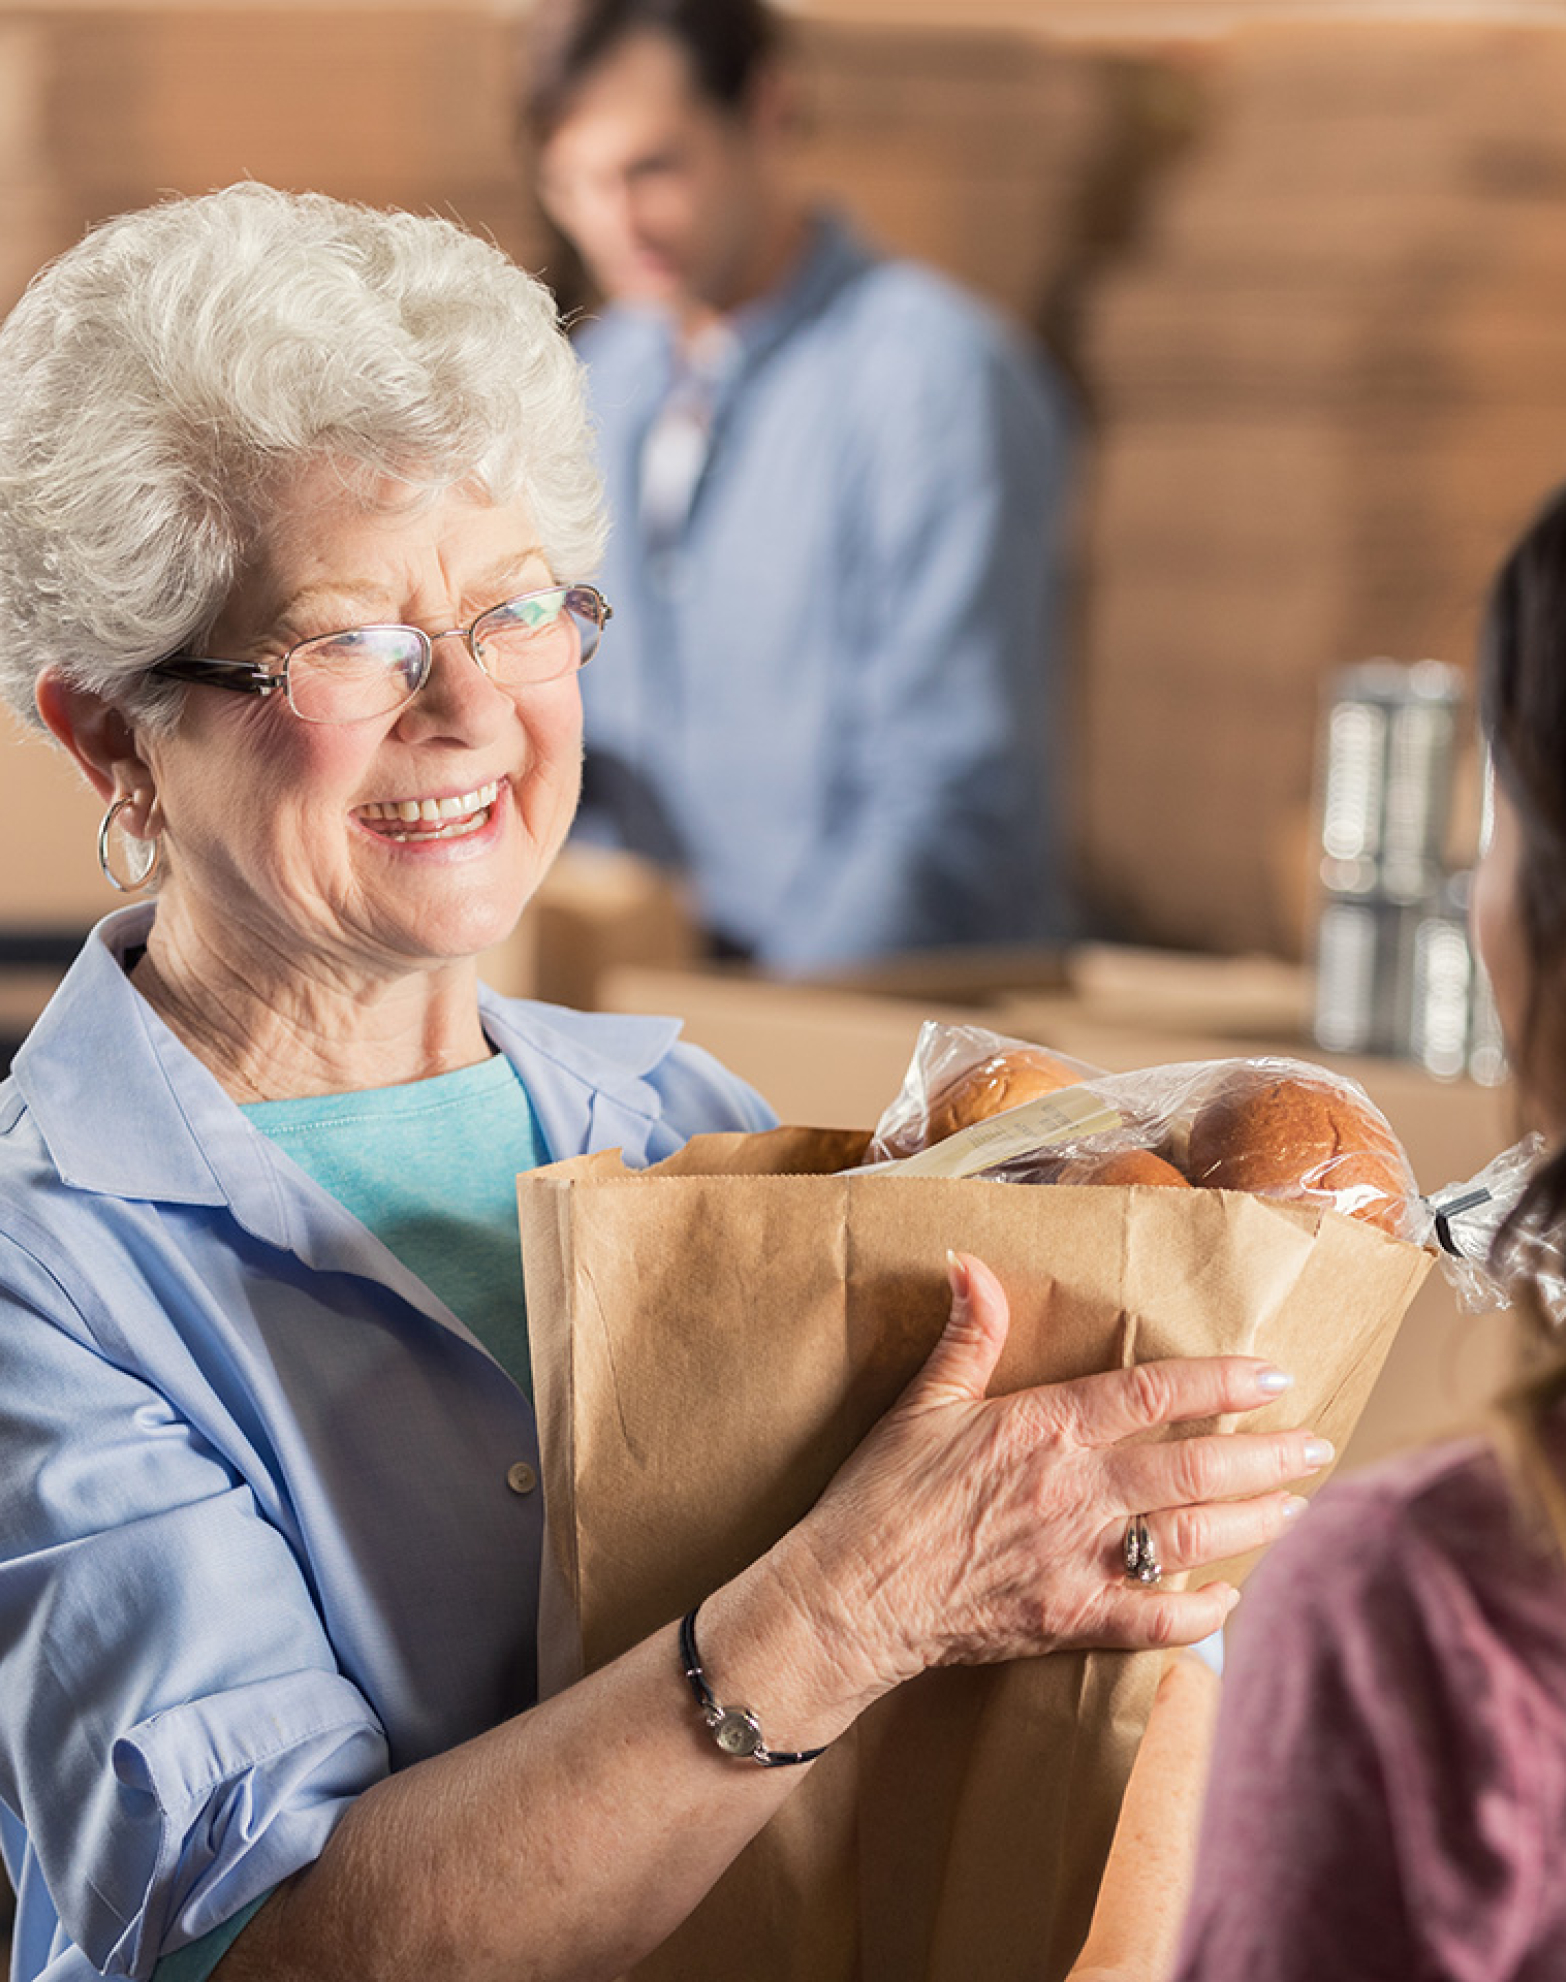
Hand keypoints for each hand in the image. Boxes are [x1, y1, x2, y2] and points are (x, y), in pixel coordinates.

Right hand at [789, 1251, 1323, 1702]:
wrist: (849, 1597)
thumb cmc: (881, 1496)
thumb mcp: (921, 1402)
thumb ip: (967, 1335)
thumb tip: (971, 1262)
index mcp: (1043, 1428)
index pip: (1152, 1393)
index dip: (1219, 1381)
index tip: (1271, 1374)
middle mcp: (1075, 1492)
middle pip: (1194, 1469)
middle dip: (1266, 1456)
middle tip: (1317, 1444)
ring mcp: (1079, 1562)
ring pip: (1191, 1539)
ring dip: (1252, 1523)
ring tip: (1296, 1507)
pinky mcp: (1071, 1622)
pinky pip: (1155, 1620)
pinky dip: (1201, 1613)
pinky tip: (1229, 1600)